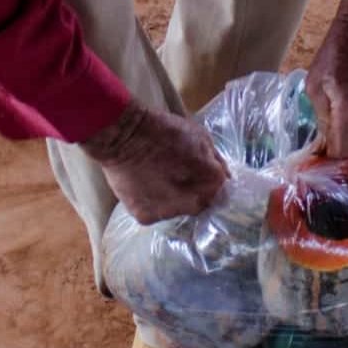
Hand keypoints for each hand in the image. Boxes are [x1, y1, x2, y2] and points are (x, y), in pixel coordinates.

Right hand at [84, 101, 228, 224]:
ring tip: (159, 179)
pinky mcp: (146, 217)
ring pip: (178, 210)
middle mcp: (194, 203)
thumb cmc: (163, 130)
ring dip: (175, 199)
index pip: (221, 190)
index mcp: (211, 181)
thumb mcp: (198, 135)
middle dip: (195, 192)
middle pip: (201, 203)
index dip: (211, 181)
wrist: (124, 136)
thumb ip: (214, 159)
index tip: (200, 173)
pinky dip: (154, 202)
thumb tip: (224, 175)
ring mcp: (169, 213)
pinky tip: (146, 185)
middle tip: (179, 175)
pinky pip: (156, 212)